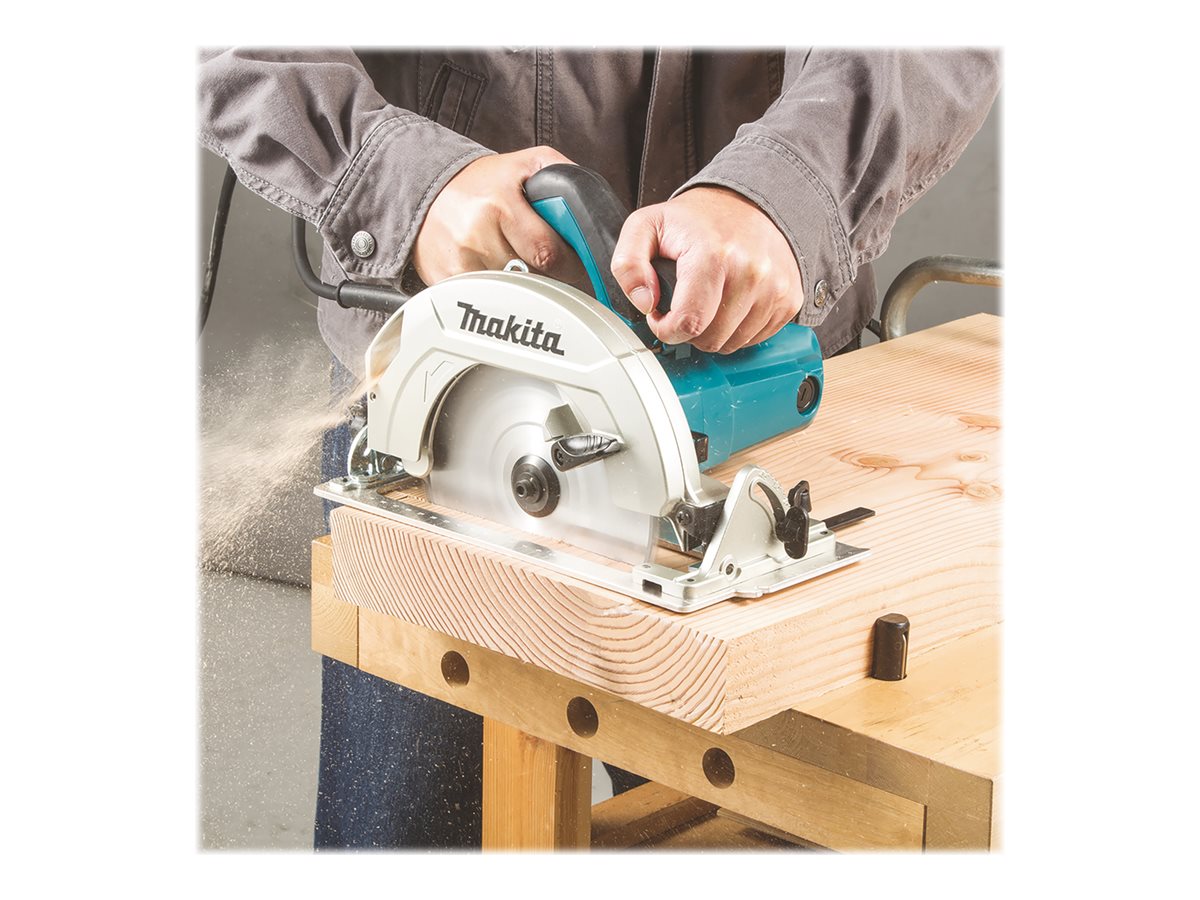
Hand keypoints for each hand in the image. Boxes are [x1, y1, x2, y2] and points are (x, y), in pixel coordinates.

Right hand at [413, 146, 585, 286]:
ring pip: (512, 292)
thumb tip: (596, 207)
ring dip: (522, 284)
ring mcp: (460, 261)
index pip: (549, 253)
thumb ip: (565, 177)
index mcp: (500, 206)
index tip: (573, 264)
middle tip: (544, 262)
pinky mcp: (446, 281)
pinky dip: (497, 292)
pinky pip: (486, 299)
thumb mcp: (527, 165)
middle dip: (547, 274)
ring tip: (514, 260)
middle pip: (533, 278)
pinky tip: (492, 269)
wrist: (429, 191)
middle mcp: (477, 235)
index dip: (568, 263)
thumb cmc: (483, 182)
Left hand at [611, 187, 803, 352]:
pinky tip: (731, 302)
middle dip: (690, 329)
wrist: (751, 201)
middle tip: (686, 301)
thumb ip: (628, 264)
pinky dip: (739, 328)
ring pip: (733, 344)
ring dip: (715, 330)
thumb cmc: (698, 220)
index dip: (667, 328)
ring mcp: (775, 288)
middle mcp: (751, 273)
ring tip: (709, 299)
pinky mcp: (790, 299)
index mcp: (713, 256)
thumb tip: (645, 303)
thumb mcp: (647, 227)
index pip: (688, 323)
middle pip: (710, 339)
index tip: (662, 314)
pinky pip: (756, 338)